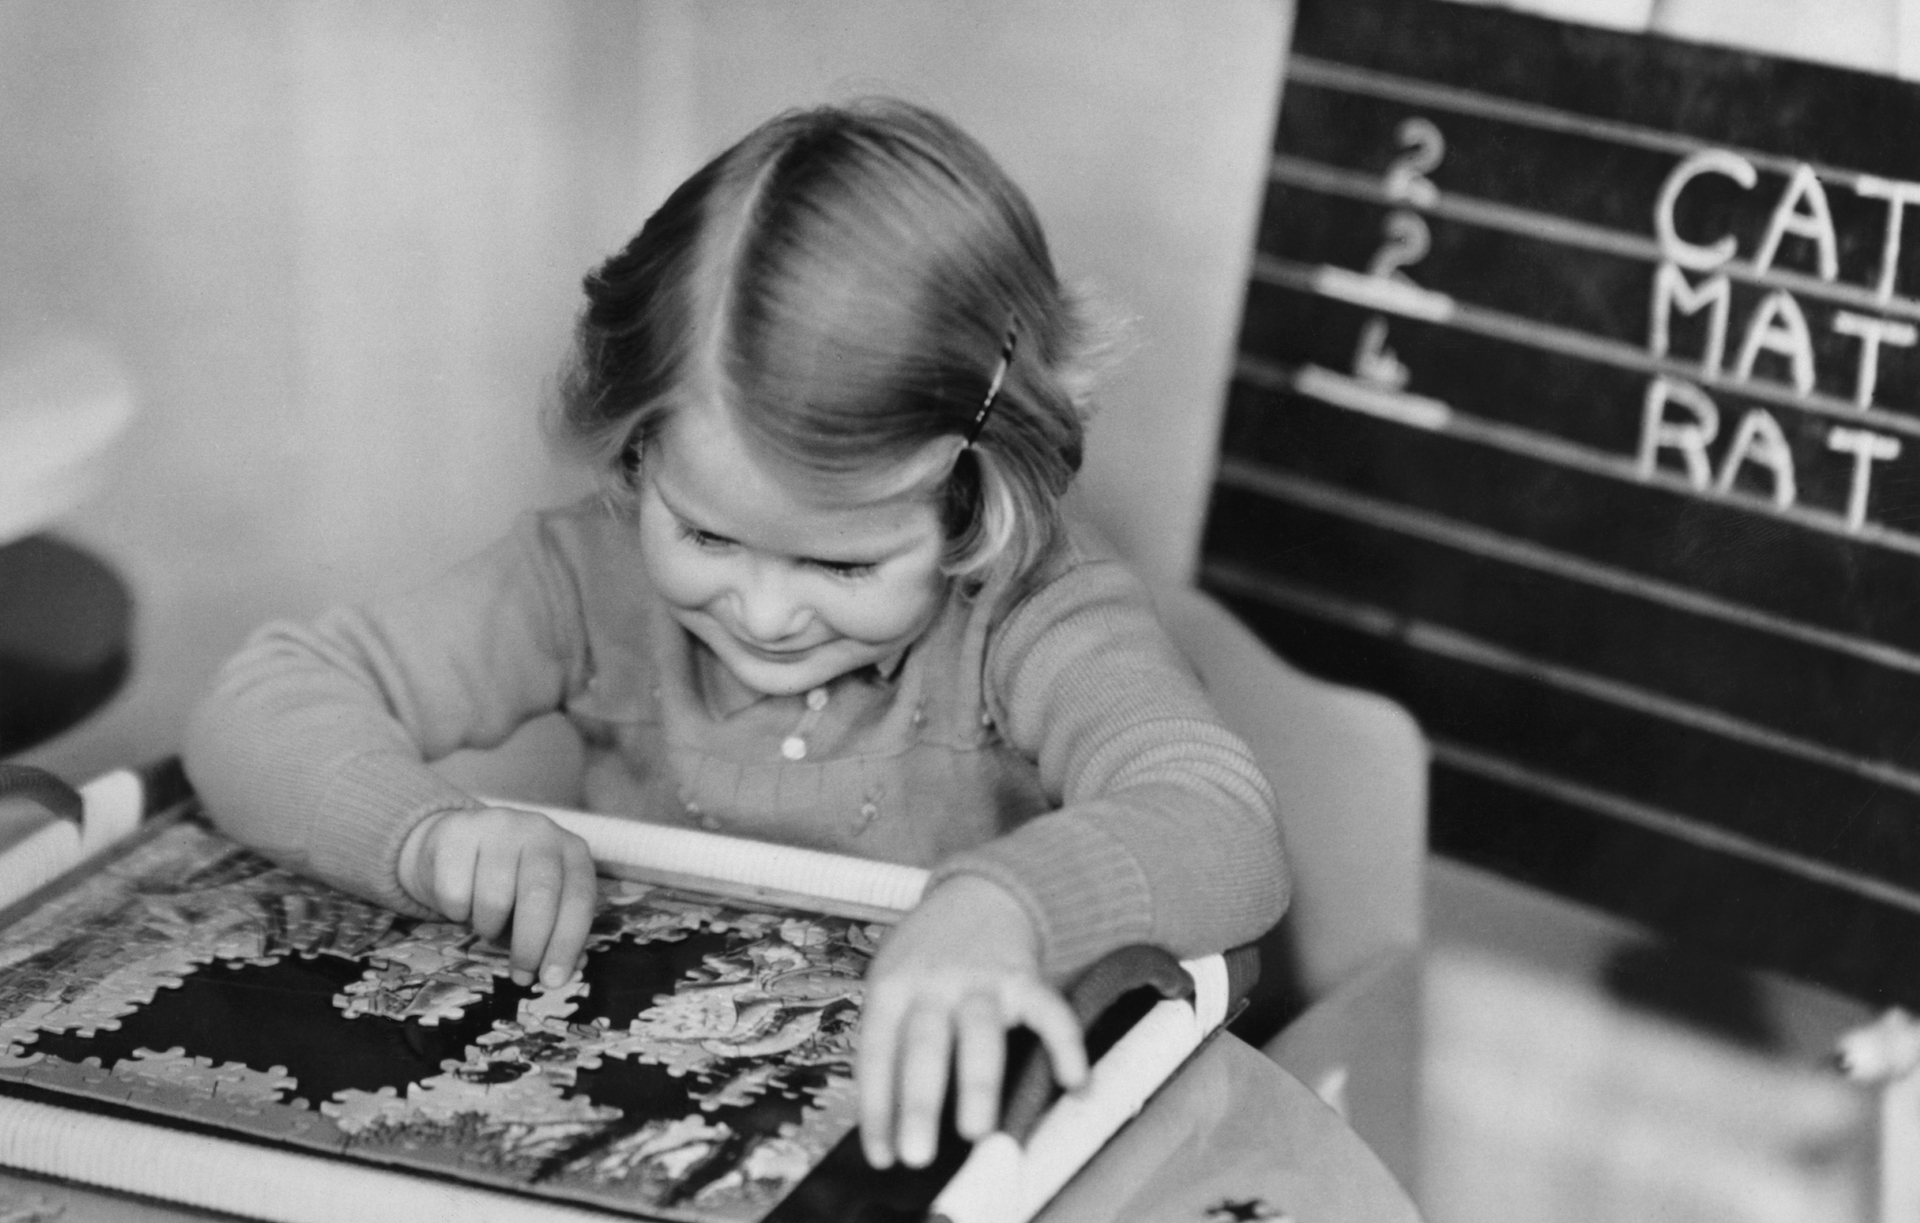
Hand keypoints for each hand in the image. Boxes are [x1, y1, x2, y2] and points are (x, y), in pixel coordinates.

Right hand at [397, 806, 596, 988]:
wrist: (455, 843)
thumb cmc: (508, 881)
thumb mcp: (540, 904)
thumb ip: (557, 934)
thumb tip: (569, 970)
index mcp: (572, 851)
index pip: (578, 900)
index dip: (566, 944)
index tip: (552, 981)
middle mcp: (541, 831)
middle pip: (539, 897)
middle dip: (530, 946)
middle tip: (520, 974)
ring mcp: (498, 825)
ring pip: (495, 899)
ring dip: (489, 927)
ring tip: (488, 923)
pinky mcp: (457, 831)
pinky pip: (455, 892)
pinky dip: (457, 912)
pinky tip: (462, 901)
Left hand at [856, 875, 1087, 1169]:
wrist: (978, 893)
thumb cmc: (925, 957)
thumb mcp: (892, 982)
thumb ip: (893, 1042)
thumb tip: (891, 1128)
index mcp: (892, 987)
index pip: (876, 1053)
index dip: (877, 1108)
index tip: (882, 1158)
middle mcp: (934, 983)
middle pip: (923, 1044)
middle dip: (920, 1103)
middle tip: (918, 1156)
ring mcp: (982, 979)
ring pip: (980, 1032)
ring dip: (978, 1083)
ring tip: (977, 1135)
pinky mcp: (1025, 978)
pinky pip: (1049, 1012)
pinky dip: (1066, 1046)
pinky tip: (1076, 1085)